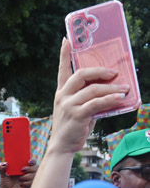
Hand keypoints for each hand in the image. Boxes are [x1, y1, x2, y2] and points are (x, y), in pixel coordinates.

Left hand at [0, 159, 36, 187]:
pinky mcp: (29, 186)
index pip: (31, 162)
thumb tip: (5, 164)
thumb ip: (1, 168)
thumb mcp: (2, 175)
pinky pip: (33, 183)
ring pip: (36, 175)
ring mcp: (29, 179)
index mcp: (22, 168)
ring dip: (28, 176)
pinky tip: (20, 185)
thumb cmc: (6, 183)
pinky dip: (27, 183)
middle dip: (31, 168)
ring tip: (19, 179)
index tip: (28, 162)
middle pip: (36, 167)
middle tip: (22, 170)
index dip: (32, 160)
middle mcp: (27, 173)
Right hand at [50, 39, 129, 155]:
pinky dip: (110, 99)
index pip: (62, 70)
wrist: (62, 147)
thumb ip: (89, 98)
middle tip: (114, 72)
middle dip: (100, 71)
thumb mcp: (78, 109)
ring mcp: (68, 105)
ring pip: (92, 89)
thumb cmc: (72, 127)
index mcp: (61, 92)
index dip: (64, 55)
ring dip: (111, 88)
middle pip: (81, 74)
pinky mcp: (76, 115)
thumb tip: (111, 89)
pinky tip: (120, 97)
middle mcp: (63, 96)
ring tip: (125, 88)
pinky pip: (96, 103)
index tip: (67, 40)